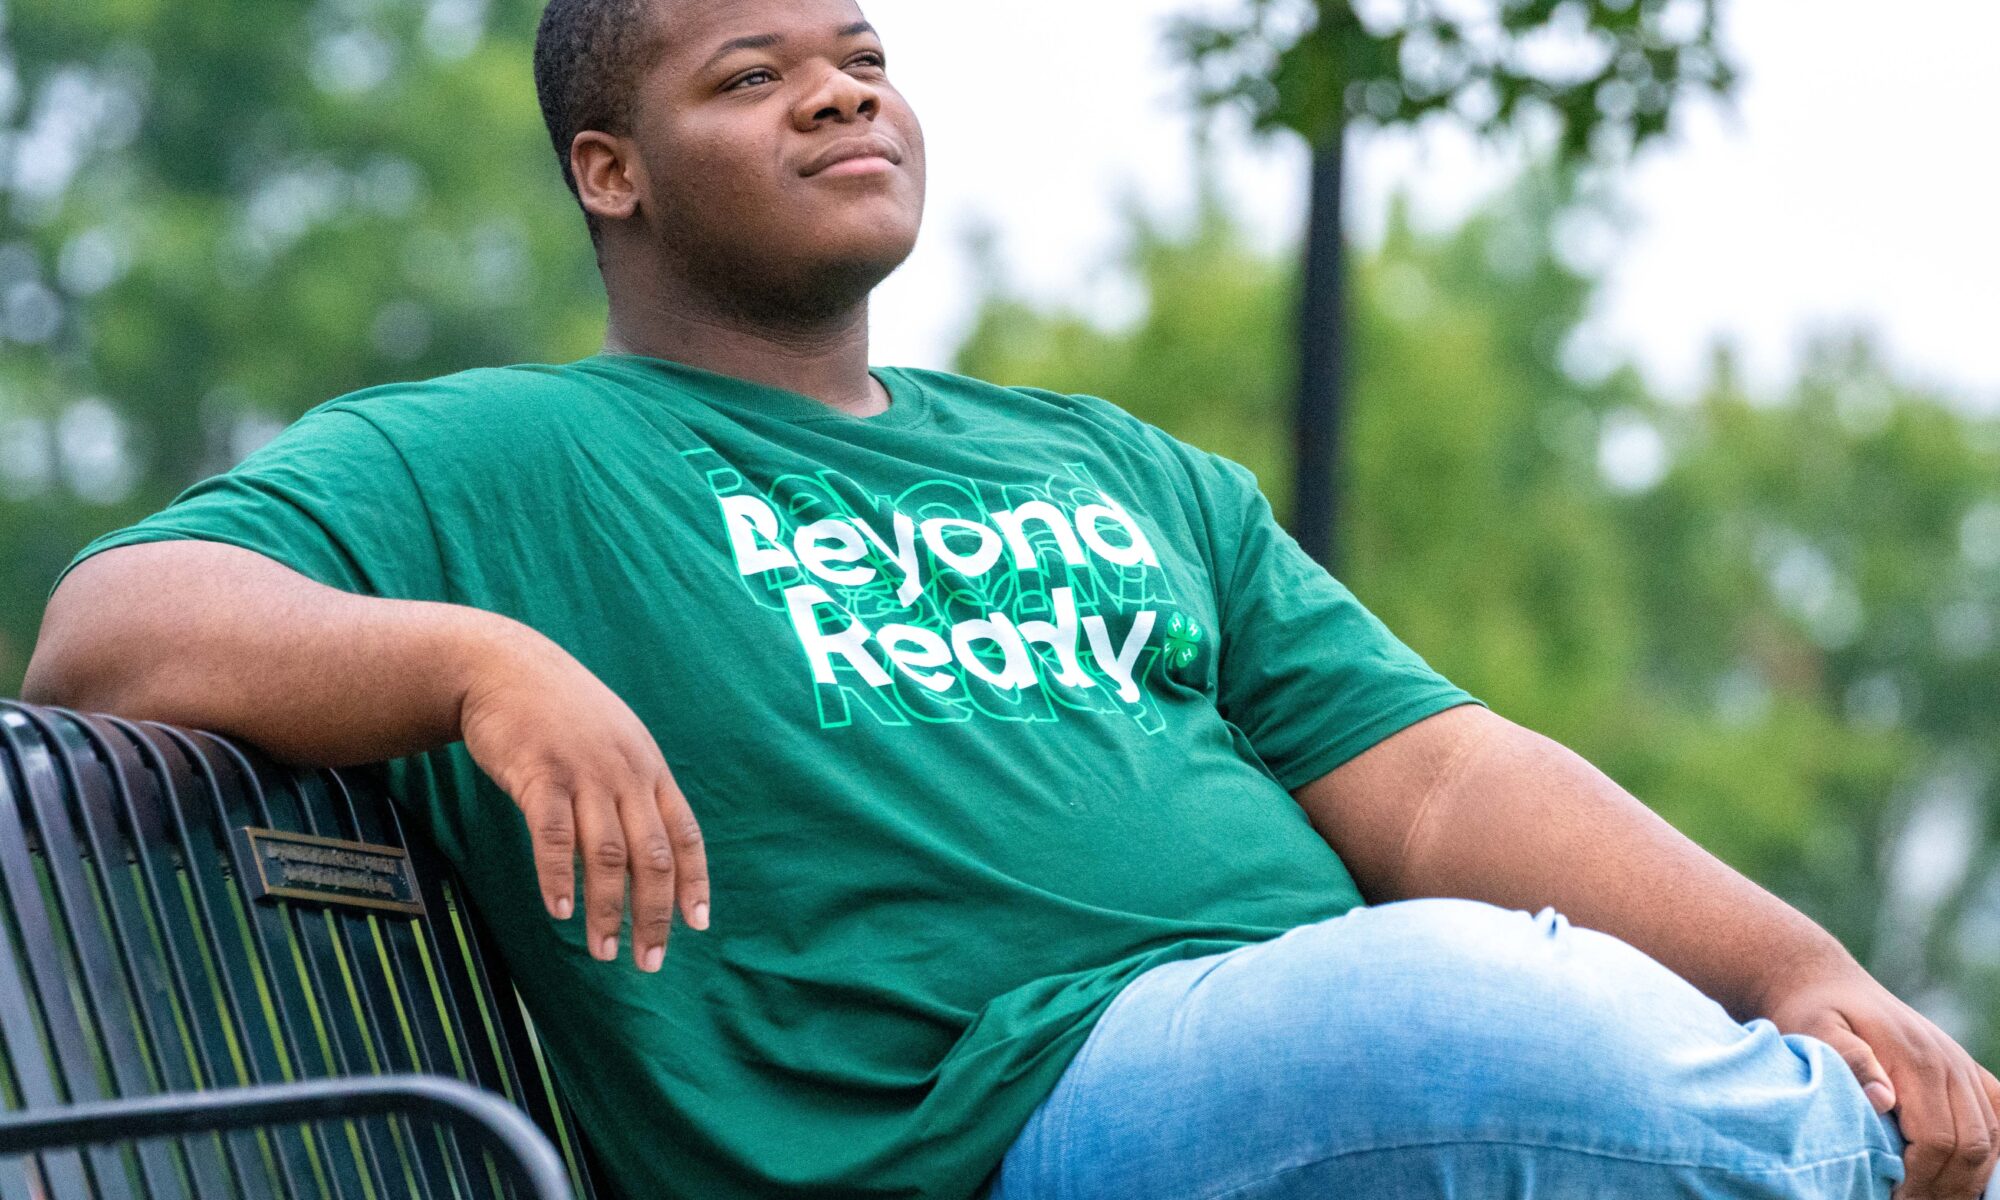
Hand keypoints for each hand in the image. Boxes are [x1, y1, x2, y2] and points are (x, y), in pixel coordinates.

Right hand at [456, 619, 709, 971]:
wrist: (505, 667)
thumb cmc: (560, 712)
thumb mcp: (614, 741)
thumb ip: (632, 787)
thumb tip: (647, 846)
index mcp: (649, 768)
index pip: (686, 834)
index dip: (694, 883)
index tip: (698, 924)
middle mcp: (626, 773)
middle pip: (653, 855)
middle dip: (654, 914)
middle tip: (648, 961)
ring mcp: (584, 772)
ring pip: (607, 854)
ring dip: (607, 909)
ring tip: (603, 950)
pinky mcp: (540, 774)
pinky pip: (555, 836)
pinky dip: (560, 877)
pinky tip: (560, 911)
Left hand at [1764, 966, 1998, 1199]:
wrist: (1823, 983)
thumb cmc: (1812, 1012)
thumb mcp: (1814, 1028)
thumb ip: (1848, 1059)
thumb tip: (1884, 1099)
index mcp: (1916, 1059)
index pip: (1938, 1138)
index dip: (1920, 1177)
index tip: (1891, 1196)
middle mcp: (1949, 1063)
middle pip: (1971, 1145)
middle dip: (1945, 1186)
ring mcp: (1962, 1066)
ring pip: (1991, 1138)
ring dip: (1967, 1176)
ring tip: (1927, 1196)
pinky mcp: (1965, 1071)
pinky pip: (1997, 1116)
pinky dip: (1988, 1152)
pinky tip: (1961, 1172)